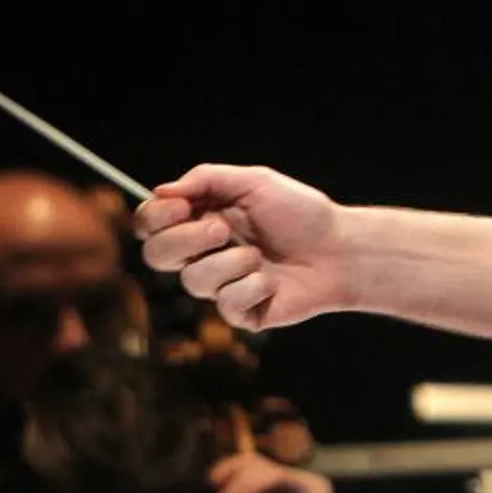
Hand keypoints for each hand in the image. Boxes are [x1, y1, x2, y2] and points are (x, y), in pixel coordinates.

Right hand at [135, 165, 344, 329]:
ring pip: (192, 280)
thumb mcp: (256, 182)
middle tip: (221, 230)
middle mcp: (203, 253)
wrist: (341, 249)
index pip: (151, 223)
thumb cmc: (301, 213)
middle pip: (155, 255)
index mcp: (200, 219)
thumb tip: (160, 190)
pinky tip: (273, 281)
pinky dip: (252, 287)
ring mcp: (219, 285)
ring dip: (229, 262)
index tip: (181, 207)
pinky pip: (225, 304)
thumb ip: (207, 179)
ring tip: (259, 255)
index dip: (154, 218)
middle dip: (185, 240)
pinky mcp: (239, 312)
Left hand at [210, 452, 343, 492]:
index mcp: (281, 486)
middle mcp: (294, 479)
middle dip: (232, 474)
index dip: (230, 467)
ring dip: (241, 484)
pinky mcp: (315, 488)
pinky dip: (258, 485)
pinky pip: (281, 478)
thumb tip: (224, 488)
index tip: (211, 480)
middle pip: (258, 462)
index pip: (254, 465)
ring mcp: (307, 481)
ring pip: (267, 469)